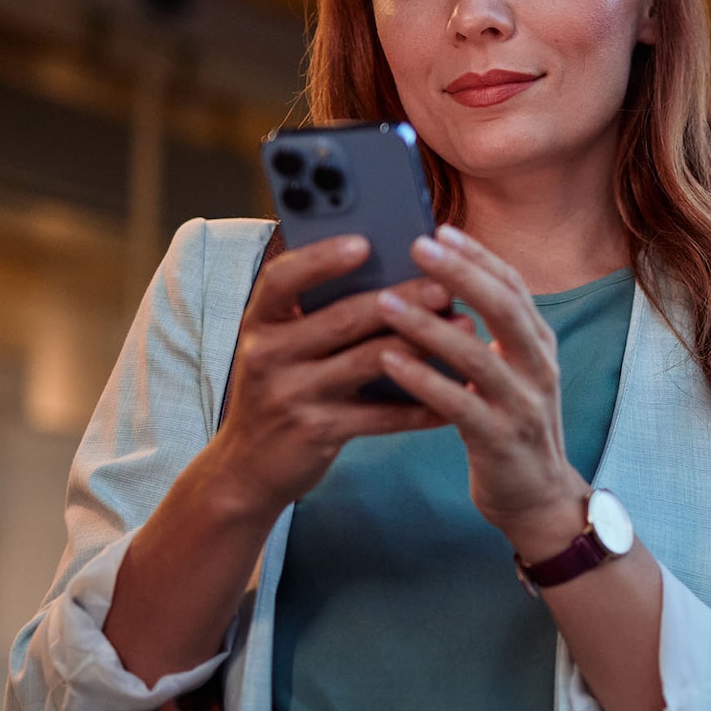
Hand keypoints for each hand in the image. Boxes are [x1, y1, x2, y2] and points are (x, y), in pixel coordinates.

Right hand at [200, 234, 451, 518]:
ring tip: (464, 329)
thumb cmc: (281, 390)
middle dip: (401, 300)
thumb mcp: (284, 348)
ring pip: (367, 362)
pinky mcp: (315, 432)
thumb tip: (396, 278)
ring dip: (422, 344)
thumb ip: (320, 315)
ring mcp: (289, 395)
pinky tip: (455, 394)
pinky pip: (379, 415)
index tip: (365, 242)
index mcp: (260, 322)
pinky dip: (421, 404)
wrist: (247, 468)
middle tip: (445, 286)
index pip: (282, 279)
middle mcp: (267, 354)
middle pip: (342, 318)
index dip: (322, 259)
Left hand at [374, 225, 593, 559]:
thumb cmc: (510, 427)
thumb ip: (487, 334)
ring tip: (385, 300)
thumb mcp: (510, 372)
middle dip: (460, 272)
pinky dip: (423, 379)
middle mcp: (539, 367)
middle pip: (503, 306)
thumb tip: (443, 286)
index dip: (478, 255)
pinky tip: (389, 360)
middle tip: (415, 244)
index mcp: (539, 345)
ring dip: (428, 324)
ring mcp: (523, 403)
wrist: (538, 498)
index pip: (512, 285)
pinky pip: (458, 403)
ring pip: (477, 353)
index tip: (440, 227)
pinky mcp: (500, 439)